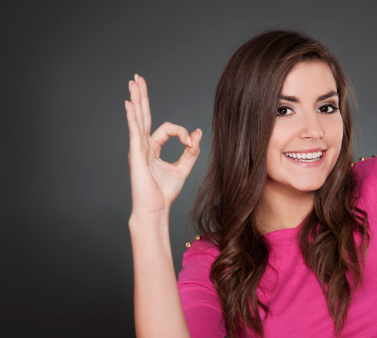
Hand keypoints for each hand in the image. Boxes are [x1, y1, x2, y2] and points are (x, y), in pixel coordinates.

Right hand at [125, 74, 201, 216]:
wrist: (155, 209)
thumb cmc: (165, 193)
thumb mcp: (183, 168)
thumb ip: (190, 151)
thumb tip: (197, 132)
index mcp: (153, 147)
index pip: (168, 129)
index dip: (182, 132)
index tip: (190, 143)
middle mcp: (143, 145)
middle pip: (143, 115)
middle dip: (141, 96)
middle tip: (137, 78)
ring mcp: (138, 148)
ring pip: (137, 119)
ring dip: (136, 99)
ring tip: (132, 82)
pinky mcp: (136, 154)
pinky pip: (134, 132)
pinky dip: (132, 117)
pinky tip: (129, 103)